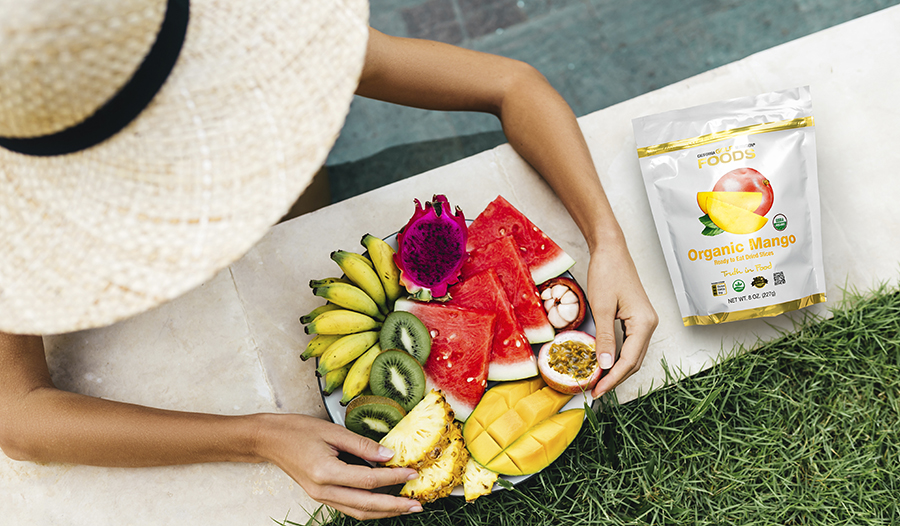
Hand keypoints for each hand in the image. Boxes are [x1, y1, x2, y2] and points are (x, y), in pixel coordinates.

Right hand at [258, 414, 421, 519]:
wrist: (269, 440)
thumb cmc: (296, 430)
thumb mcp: (332, 431)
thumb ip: (362, 444)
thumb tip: (388, 454)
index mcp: (326, 472)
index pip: (369, 480)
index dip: (394, 477)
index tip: (412, 472)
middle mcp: (323, 491)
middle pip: (366, 505)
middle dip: (394, 506)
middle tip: (417, 503)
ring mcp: (321, 497)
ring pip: (358, 512)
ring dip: (384, 512)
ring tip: (405, 507)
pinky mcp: (321, 496)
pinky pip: (349, 508)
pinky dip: (369, 508)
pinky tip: (383, 503)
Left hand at [586, 235, 657, 398]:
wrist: (611, 250)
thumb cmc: (607, 273)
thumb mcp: (602, 307)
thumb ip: (604, 338)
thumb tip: (604, 366)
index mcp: (644, 323)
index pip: (629, 361)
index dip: (613, 379)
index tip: (597, 391)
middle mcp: (649, 324)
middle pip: (634, 362)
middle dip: (615, 378)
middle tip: (594, 390)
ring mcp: (645, 322)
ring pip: (633, 355)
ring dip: (617, 370)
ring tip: (598, 381)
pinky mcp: (638, 318)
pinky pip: (630, 344)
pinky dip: (618, 357)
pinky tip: (604, 363)